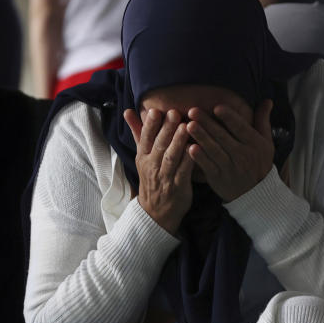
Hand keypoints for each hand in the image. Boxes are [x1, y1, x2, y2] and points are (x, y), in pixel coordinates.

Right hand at [124, 107, 193, 233]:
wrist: (155, 212)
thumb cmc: (152, 178)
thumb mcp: (142, 156)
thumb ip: (138, 132)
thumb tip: (128, 111)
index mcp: (143, 157)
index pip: (145, 138)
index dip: (150, 124)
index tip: (156, 110)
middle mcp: (152, 166)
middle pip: (158, 145)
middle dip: (166, 129)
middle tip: (174, 113)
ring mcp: (165, 177)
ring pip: (170, 157)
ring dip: (178, 142)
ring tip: (186, 127)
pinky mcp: (178, 187)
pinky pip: (183, 172)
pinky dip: (188, 161)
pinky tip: (195, 149)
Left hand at [185, 99, 273, 201]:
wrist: (256, 194)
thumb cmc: (259, 163)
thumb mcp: (266, 142)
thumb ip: (263, 121)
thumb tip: (267, 100)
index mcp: (254, 144)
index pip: (241, 128)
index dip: (229, 118)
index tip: (217, 107)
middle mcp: (242, 155)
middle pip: (223, 137)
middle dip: (208, 123)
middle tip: (193, 111)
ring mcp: (230, 167)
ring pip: (214, 150)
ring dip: (201, 137)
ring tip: (189, 125)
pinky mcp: (218, 178)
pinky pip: (208, 166)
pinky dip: (199, 158)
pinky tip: (189, 148)